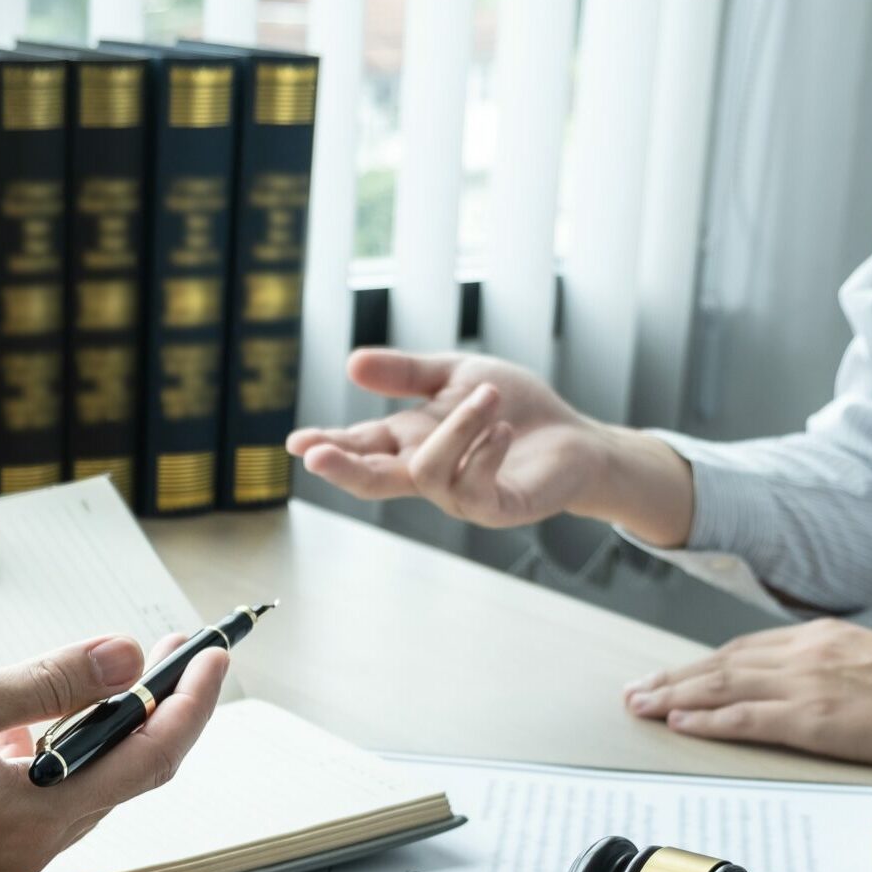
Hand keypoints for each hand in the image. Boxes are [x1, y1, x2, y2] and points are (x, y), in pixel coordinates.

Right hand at [0, 632, 229, 871]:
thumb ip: (43, 682)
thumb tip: (124, 658)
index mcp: (35, 815)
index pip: (149, 755)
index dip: (192, 701)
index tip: (215, 654)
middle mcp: (33, 852)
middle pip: (126, 778)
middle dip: (156, 711)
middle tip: (172, 655)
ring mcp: (6, 867)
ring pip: (82, 795)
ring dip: (99, 738)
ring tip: (87, 681)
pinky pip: (40, 811)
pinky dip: (51, 765)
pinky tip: (13, 733)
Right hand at [287, 349, 695, 544]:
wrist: (575, 438)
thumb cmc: (515, 408)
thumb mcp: (456, 376)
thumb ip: (407, 374)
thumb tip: (350, 362)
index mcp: (411, 442)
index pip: (360, 447)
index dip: (328, 446)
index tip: (295, 443)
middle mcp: (428, 474)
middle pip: (372, 480)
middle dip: (343, 467)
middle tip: (315, 454)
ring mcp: (459, 496)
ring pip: (429, 470)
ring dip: (458, 426)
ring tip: (489, 396)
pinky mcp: (496, 509)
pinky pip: (474, 487)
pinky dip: (486, 450)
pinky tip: (503, 428)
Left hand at [623, 620, 871, 765]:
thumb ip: (830, 665)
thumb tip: (804, 681)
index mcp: (819, 637)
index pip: (743, 649)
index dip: (700, 665)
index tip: (672, 676)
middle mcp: (804, 653)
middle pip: (720, 664)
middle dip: (672, 679)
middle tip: (635, 692)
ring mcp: (805, 684)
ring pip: (722, 687)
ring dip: (675, 698)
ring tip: (642, 707)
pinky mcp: (812, 718)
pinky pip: (745, 718)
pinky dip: (708, 720)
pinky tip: (681, 723)